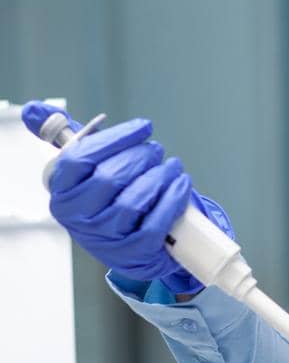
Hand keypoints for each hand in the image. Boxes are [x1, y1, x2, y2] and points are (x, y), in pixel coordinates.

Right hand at [21, 102, 233, 295]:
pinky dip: (172, 199)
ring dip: (159, 177)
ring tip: (171, 167)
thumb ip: (68, 138)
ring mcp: (104, 237)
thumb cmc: (109, 198)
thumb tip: (35, 109)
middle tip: (156, 151)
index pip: (80, 158)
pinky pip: (154, 224)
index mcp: (62, 191)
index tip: (143, 127)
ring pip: (132, 201)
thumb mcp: (87, 170)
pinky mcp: (132, 253)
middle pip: (109, 178)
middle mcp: (78, 217)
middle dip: (140, 157)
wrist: (130, 246)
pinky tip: (180, 184)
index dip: (115, 138)